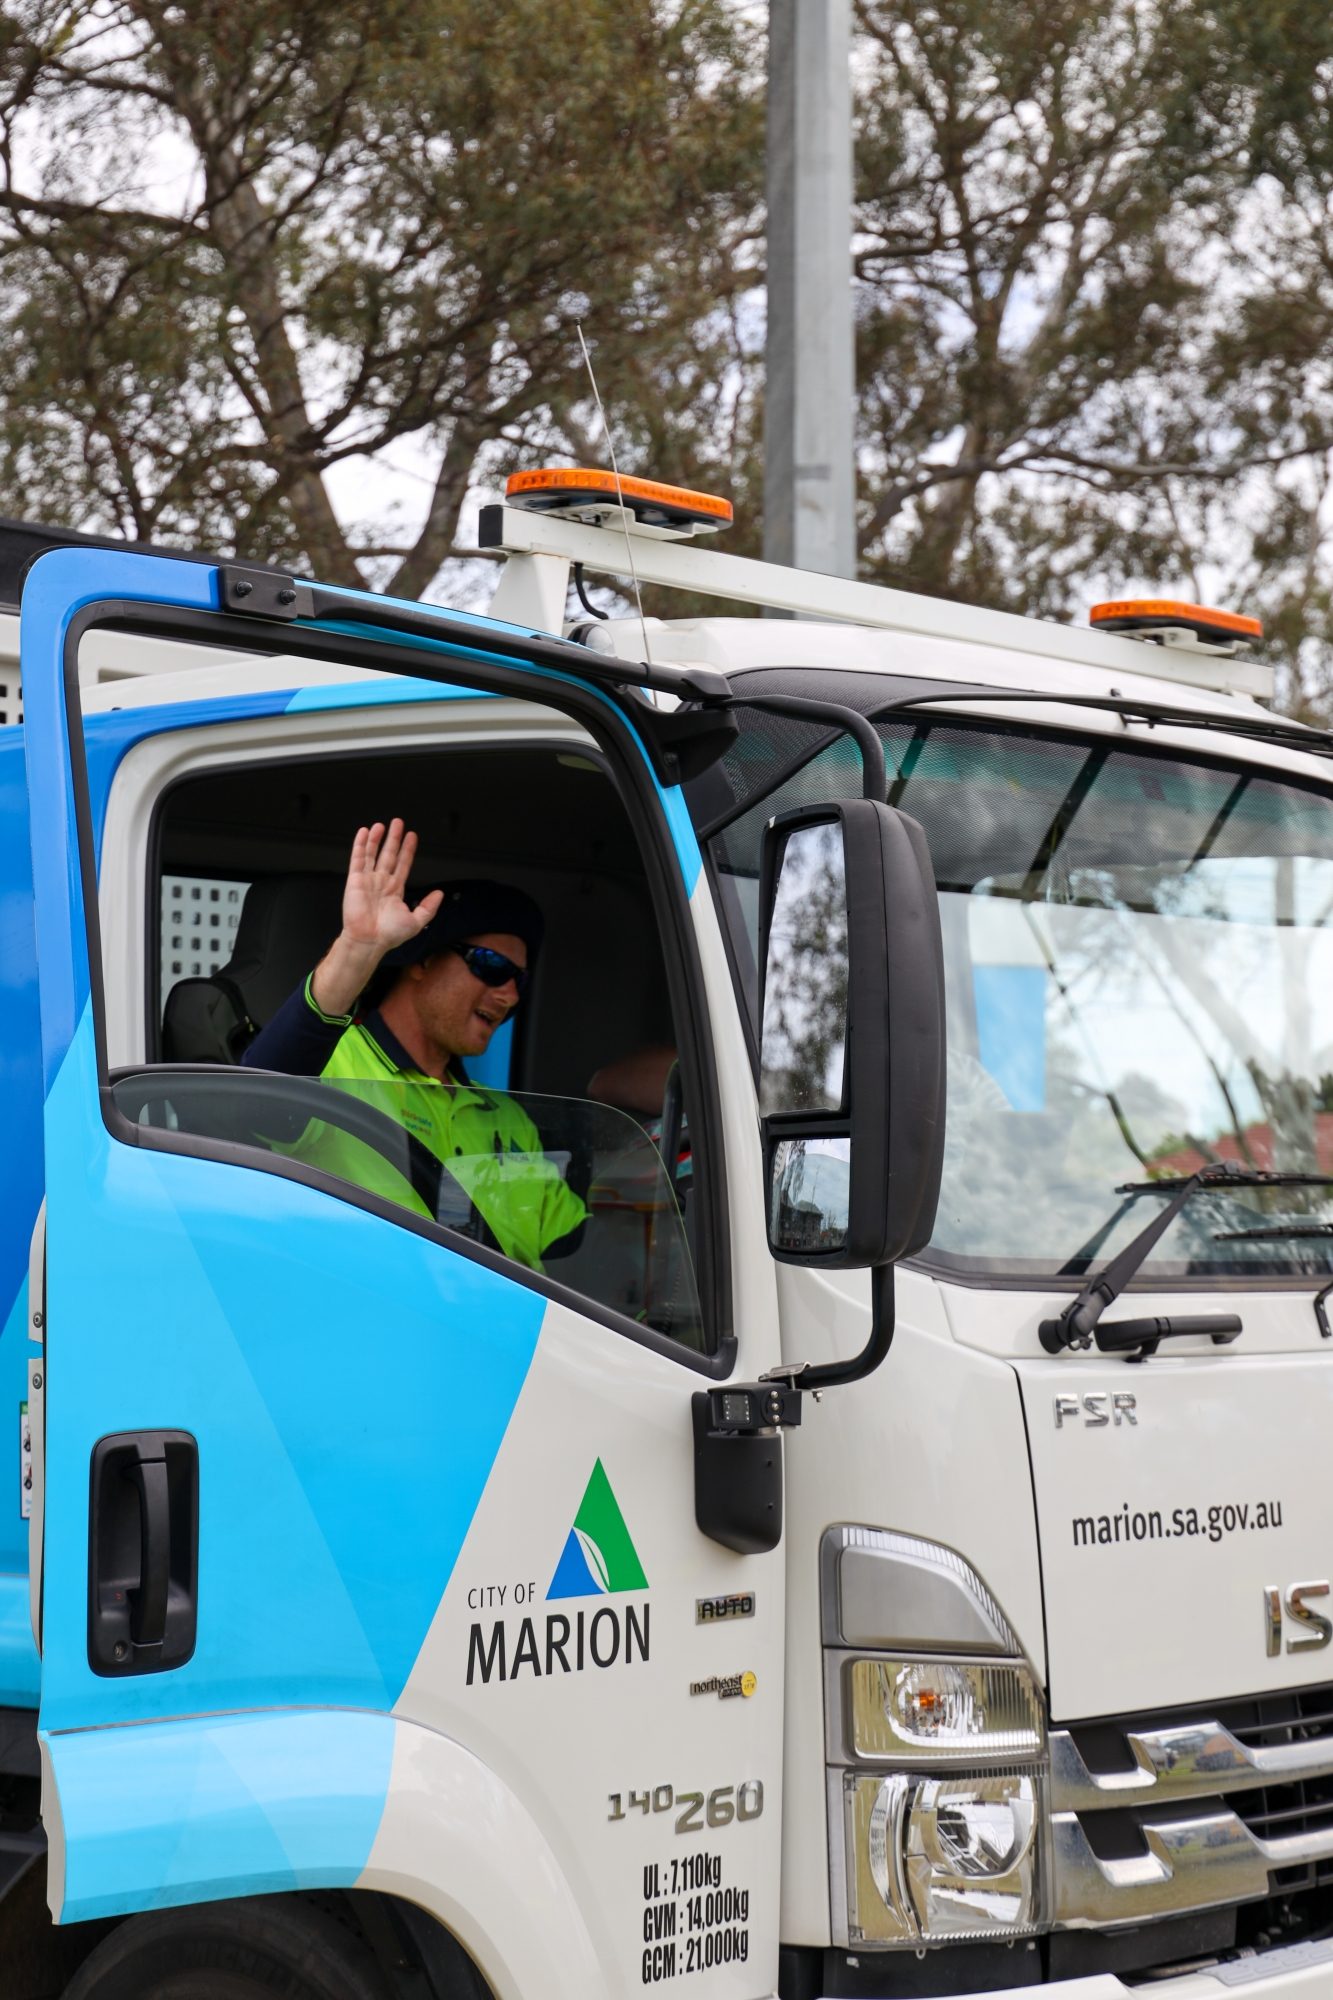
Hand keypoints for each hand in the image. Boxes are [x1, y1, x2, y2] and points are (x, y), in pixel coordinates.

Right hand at [311, 819, 443, 1016]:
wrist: (369, 940)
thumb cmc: (389, 934)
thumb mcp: (417, 921)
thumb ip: (428, 907)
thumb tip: (440, 894)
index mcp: (395, 890)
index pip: (403, 864)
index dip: (408, 850)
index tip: (412, 837)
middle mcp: (381, 882)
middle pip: (389, 854)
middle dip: (394, 839)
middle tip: (398, 823)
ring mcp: (368, 879)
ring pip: (373, 853)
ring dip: (377, 838)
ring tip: (383, 824)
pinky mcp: (355, 879)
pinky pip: (358, 858)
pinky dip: (360, 844)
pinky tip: (364, 832)